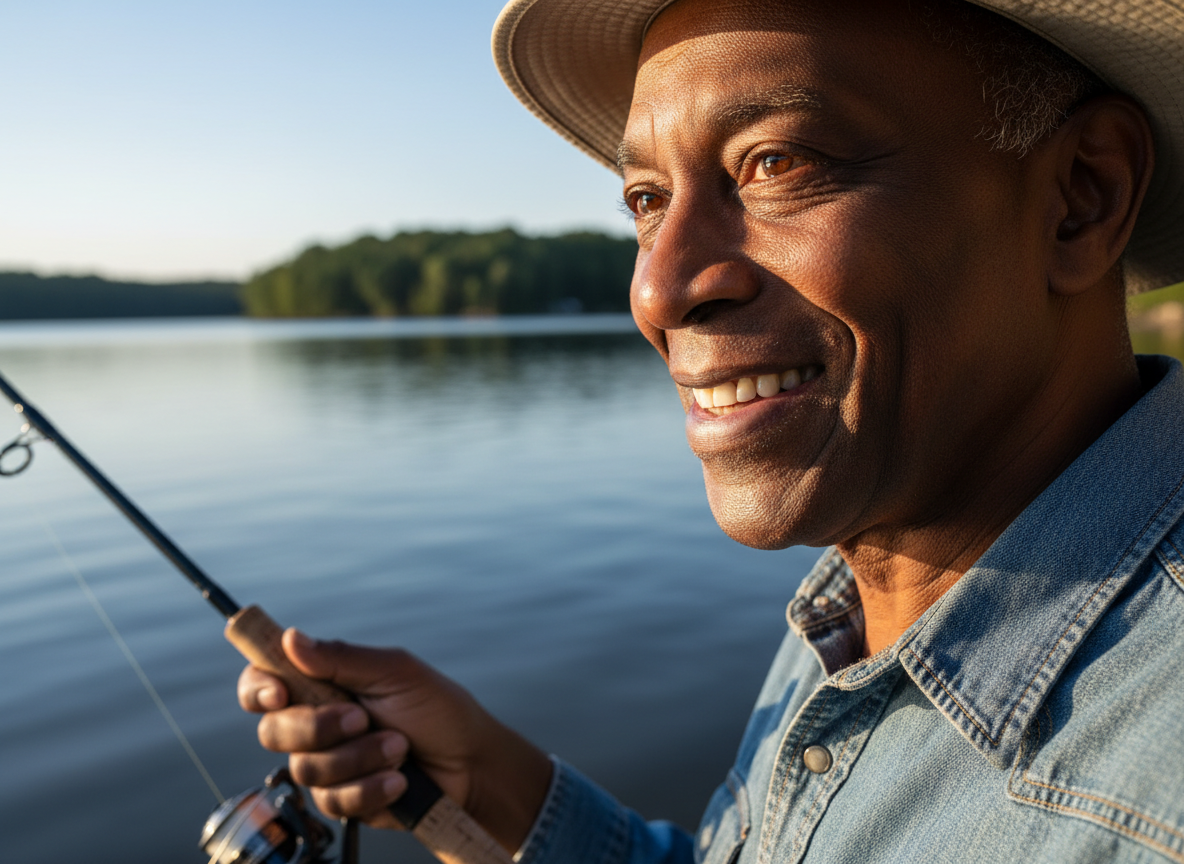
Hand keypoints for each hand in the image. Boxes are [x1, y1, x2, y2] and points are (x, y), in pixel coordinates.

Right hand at [238, 629, 551, 852]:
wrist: (472, 764)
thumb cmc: (439, 709)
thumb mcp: (396, 672)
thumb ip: (341, 657)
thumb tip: (291, 638)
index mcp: (323, 683)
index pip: (263, 682)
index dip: (257, 688)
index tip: (279, 694)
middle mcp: (316, 723)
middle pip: (273, 730)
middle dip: (318, 727)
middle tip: (363, 718)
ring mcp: (327, 764)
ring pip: (304, 769)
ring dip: (358, 757)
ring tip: (399, 748)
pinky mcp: (342, 799)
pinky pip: (331, 801)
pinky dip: (370, 788)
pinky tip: (398, 779)